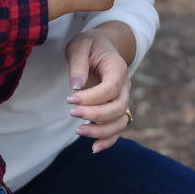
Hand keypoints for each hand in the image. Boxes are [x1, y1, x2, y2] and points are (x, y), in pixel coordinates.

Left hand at [65, 28, 131, 152]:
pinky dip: (109, 140)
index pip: (111, 88)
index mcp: (117, 67)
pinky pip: (118, 128)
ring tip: (79, 131)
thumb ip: (77, 63)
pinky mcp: (116, 108)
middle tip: (72, 113)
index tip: (70, 101)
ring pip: (121, 121)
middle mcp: (125, 84)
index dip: (92, 98)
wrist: (102, 46)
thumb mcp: (79, 44)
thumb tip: (76, 86)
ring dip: (102, 131)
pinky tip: (94, 148)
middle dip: (95, 114)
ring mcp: (123, 98)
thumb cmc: (89, 45)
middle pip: (119, 107)